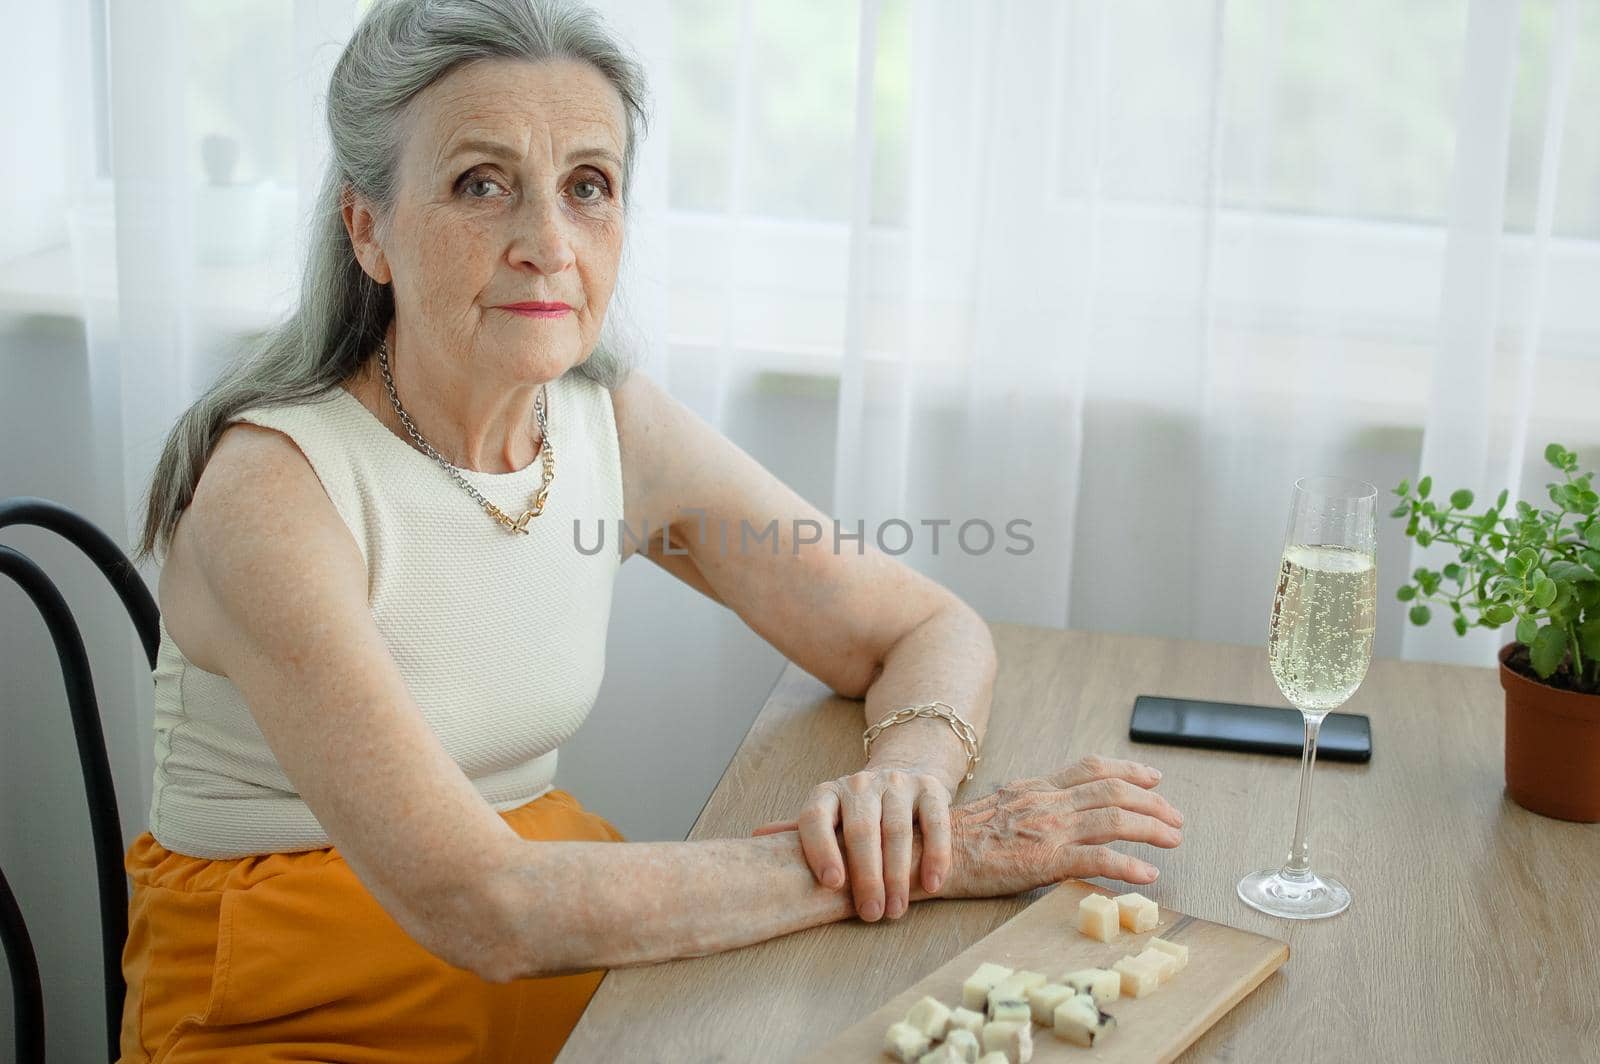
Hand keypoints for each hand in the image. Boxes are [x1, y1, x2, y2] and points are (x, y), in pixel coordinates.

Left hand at [751, 767, 952, 922]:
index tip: (831, 884)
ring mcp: (896, 784)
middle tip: (872, 915)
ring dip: (898, 874)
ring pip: (898, 829)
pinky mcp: (930, 788)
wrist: (904, 774)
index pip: (815, 818)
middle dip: (867, 875)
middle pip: (861, 830)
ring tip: (896, 910)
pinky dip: (936, 854)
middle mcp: (859, 784)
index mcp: (826, 794)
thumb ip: (799, 833)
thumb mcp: (827, 820)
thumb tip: (755, 838)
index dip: (821, 850)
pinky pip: (935, 822)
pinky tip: (932, 885)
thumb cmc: (856, 814)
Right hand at [940, 755, 1183, 897]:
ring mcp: (1046, 829)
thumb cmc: (954, 838)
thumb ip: (1029, 806)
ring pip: (1113, 818)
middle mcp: (1046, 802)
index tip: (1154, 778)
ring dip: (1151, 827)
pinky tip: (1147, 874)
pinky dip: (1128, 865)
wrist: (926, 852)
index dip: (1129, 769)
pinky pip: (1096, 858)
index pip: (1091, 768)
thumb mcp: (998, 808)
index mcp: (1035, 788)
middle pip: (1112, 789)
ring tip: (1173, 839)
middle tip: (1175, 818)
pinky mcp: (1042, 860)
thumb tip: (1054, 813)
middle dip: (1153, 802)